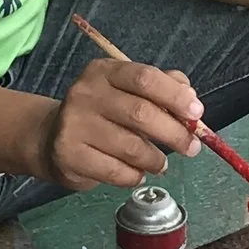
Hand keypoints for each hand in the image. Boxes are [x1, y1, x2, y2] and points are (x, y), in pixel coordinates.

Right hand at [37, 58, 203, 190]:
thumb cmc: (102, 113)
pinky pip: (117, 172)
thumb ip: (162, 88)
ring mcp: (74, 125)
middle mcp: (85, 94)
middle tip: (192, 147)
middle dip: (175, 133)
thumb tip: (191, 100)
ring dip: (156, 159)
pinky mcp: (69, 155)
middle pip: (141, 114)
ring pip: (132, 148)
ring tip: (161, 163)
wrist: (51, 139)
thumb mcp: (128, 91)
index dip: (175, 96)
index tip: (197, 113)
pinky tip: (137, 172)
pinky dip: (135, 176)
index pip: (144, 78)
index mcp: (104, 72)